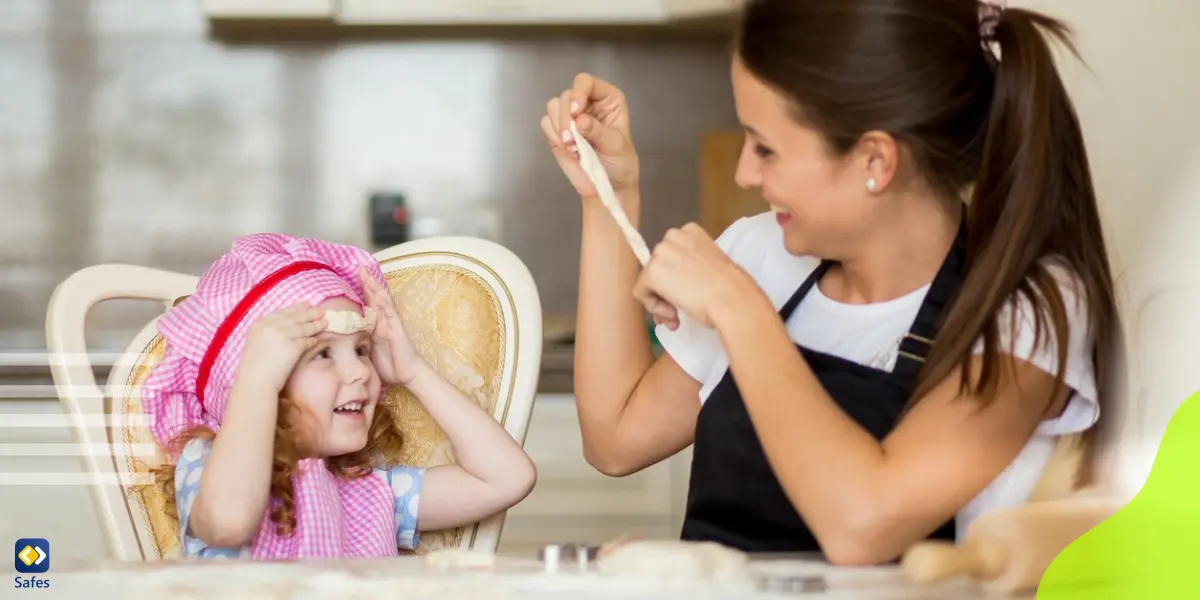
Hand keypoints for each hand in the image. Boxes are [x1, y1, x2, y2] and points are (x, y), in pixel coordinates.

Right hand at [237, 302, 326, 392]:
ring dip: (316, 325)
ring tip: (325, 322)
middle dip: (309, 313)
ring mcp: (282, 335)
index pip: (282, 312)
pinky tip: (319, 339)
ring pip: (303, 327)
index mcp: (259, 324)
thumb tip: (284, 328)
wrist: (255, 381)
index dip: (296, 308)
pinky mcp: (292, 346)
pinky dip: (314, 339)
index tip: (307, 304)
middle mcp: (270, 326)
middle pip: (295, 317)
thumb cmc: (254, 367)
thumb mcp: (256, 343)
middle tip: (321, 310)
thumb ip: (268, 332)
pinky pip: (307, 340)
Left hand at [359, 268, 423, 386]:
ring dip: (374, 287)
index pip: (368, 305)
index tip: (351, 280)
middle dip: (367, 283)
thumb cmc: (390, 366)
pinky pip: (390, 312)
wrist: (407, 374)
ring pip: (382, 301)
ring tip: (366, 274)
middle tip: (359, 269)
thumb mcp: (368, 353)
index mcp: (376, 326)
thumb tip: (341, 344)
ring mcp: (391, 324)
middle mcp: (384, 322)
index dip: (361, 293)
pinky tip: (378, 292)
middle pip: (375, 298)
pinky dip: (384, 301)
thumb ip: (359, 344)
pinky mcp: (397, 329)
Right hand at [541, 73, 640, 198]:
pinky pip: (546, 123)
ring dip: (559, 128)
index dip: (578, 93)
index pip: (586, 82)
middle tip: (574, 141)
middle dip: (566, 119)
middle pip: (566, 96)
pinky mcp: (558, 130)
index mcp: (606, 98)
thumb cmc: (620, 162)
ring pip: (553, 107)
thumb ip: (598, 131)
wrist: (608, 185)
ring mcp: (570, 116)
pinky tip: (568, 149)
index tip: (576, 113)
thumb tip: (580, 121)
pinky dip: (554, 136)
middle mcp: (587, 102)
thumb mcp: (616, 145)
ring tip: (574, 149)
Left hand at [633, 223, 760, 329]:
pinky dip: (653, 307)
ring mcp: (660, 253)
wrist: (731, 297)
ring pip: (648, 280)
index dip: (677, 276)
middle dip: (666, 290)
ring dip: (661, 301)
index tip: (689, 291)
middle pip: (659, 266)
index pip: (672, 255)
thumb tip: (678, 286)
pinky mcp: (651, 272)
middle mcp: (672, 236)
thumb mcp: (711, 267)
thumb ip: (692, 269)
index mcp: (691, 231)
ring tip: (677, 316)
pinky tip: (673, 314)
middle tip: (679, 310)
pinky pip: (641, 293)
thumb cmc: (731, 287)